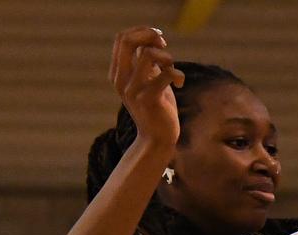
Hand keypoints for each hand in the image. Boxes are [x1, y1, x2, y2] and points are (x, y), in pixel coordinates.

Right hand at [109, 26, 181, 151]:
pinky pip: (166, 73)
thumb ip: (145, 61)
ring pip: (148, 54)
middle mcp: (121, 80)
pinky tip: (179, 83)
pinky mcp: (149, 99)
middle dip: (149, 35)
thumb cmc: (156, 107)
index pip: (121, 38)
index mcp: (118, 74)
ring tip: (171, 71)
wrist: (157, 139)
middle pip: (127, 41)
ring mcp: (133, 90)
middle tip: (164, 45)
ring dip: (166, 57)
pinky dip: (178, 74)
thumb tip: (152, 38)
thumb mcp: (147, 80)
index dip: (142, 32)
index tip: (158, 40)